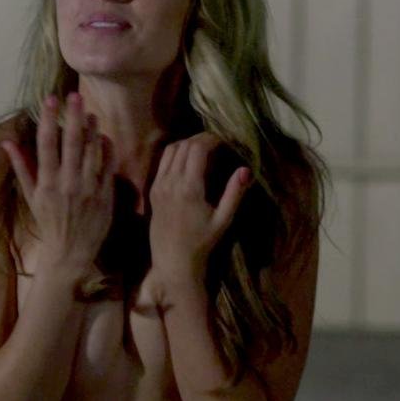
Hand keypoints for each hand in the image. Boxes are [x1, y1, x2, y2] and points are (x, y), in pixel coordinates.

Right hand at [0, 93, 115, 274]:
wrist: (70, 252)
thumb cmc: (48, 222)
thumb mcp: (31, 196)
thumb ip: (21, 167)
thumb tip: (7, 143)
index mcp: (46, 183)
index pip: (47, 144)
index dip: (49, 120)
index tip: (50, 99)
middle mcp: (67, 184)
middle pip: (71, 143)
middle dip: (73, 117)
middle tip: (75, 95)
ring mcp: (88, 189)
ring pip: (92, 152)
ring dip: (91, 129)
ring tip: (90, 112)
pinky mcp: (105, 195)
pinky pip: (108, 166)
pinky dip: (107, 149)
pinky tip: (104, 136)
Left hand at [146, 133, 252, 299]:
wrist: (173, 261)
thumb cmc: (202, 242)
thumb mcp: (223, 220)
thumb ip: (234, 193)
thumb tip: (246, 169)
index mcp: (189, 188)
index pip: (197, 149)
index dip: (212, 139)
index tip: (225, 142)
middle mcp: (171, 182)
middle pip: (184, 145)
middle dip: (201, 139)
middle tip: (217, 143)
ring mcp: (159, 185)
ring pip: (171, 150)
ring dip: (187, 143)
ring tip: (203, 149)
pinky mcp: (153, 190)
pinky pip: (163, 162)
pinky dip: (176, 153)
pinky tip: (188, 161)